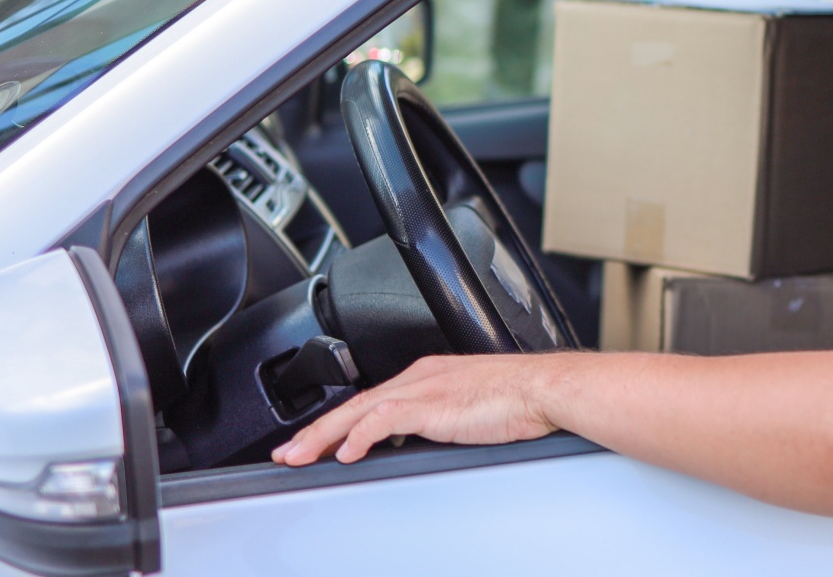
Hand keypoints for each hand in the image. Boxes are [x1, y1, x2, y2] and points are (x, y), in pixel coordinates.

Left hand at [271, 354, 562, 465]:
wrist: (544, 388)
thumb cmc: (520, 398)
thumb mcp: (470, 408)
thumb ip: (441, 420)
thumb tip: (422, 442)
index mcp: (427, 375)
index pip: (370, 400)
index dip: (339, 423)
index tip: (319, 441)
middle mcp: (418, 377)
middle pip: (353, 404)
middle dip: (316, 430)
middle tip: (289, 452)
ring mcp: (422, 389)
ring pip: (357, 411)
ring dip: (324, 436)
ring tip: (299, 457)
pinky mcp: (431, 405)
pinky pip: (381, 420)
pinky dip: (358, 437)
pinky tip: (345, 453)